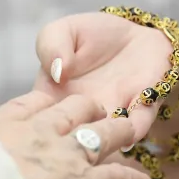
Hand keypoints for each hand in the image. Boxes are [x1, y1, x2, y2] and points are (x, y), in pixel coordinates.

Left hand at [0, 91, 156, 178]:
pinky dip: (48, 100)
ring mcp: (36, 131)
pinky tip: (48, 103)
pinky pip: (37, 100)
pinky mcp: (5, 119)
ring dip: (90, 111)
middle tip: (128, 133)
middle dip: (123, 132)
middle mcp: (67, 153)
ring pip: (76, 109)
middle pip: (109, 132)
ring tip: (94, 112)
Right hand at [34, 12, 173, 139]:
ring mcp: (111, 116)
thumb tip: (57, 71)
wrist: (133, 33)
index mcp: (53, 99)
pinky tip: (131, 126)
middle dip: (70, 147)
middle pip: (71, 142)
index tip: (38, 130)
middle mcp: (81, 116)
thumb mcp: (61, 31)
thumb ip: (50, 46)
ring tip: (104, 135)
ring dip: (104, 142)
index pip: (39, 121)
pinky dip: (135, 129)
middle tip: (72, 136)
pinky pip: (138, 125)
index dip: (37, 130)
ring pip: (105, 141)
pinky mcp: (141, 109)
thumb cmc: (91, 35)